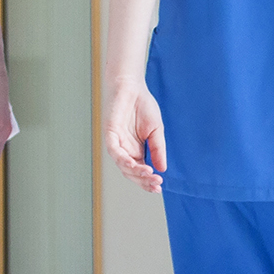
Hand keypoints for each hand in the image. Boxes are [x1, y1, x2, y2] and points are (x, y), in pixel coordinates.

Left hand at [102, 78, 167, 193]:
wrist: (132, 87)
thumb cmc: (143, 106)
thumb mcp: (156, 131)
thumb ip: (158, 149)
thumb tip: (163, 169)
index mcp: (136, 151)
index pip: (141, 171)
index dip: (148, 181)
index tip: (160, 187)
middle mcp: (125, 150)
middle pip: (131, 172)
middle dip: (143, 180)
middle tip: (156, 184)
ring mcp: (117, 143)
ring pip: (123, 165)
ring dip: (136, 172)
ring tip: (149, 174)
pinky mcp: (110, 134)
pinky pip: (115, 151)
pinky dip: (124, 159)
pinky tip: (135, 164)